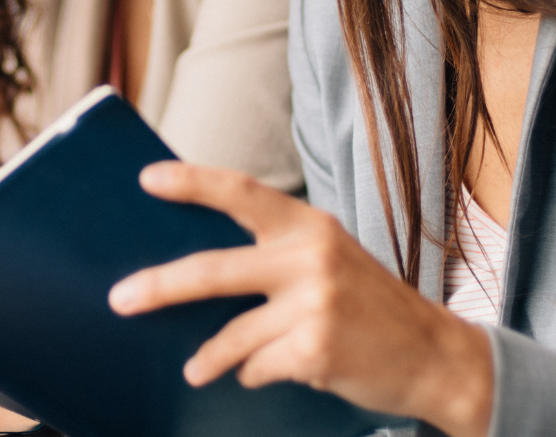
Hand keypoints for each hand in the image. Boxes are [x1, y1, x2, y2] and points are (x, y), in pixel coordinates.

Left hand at [107, 162, 494, 436]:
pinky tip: (272, 373)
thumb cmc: (370, 308)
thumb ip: (277, 256)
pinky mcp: (315, 350)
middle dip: (159, 286)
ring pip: (232, 335)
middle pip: (213, 271)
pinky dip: (256, 375)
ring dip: (208, 358)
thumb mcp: (331, 261)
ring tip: (196, 369)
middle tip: (120, 299)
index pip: (241, 193)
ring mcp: (314, 304)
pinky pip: (257, 367)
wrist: (435, 356)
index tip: (148, 180)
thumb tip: (198, 272)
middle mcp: (311, 257)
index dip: (191, 182)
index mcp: (310, 226)